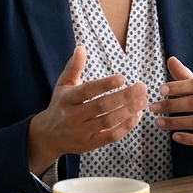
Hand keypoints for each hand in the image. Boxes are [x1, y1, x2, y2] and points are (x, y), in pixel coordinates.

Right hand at [27, 46, 148, 173]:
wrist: (48, 135)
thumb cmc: (60, 105)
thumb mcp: (63, 85)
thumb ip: (73, 67)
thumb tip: (80, 48)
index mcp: (67, 99)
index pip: (87, 91)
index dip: (105, 85)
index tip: (122, 78)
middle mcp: (73, 116)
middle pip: (101, 106)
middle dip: (124, 97)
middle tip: (142, 88)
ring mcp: (81, 132)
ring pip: (108, 122)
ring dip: (128, 112)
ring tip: (143, 101)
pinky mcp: (90, 144)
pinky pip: (110, 136)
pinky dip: (125, 127)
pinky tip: (136, 116)